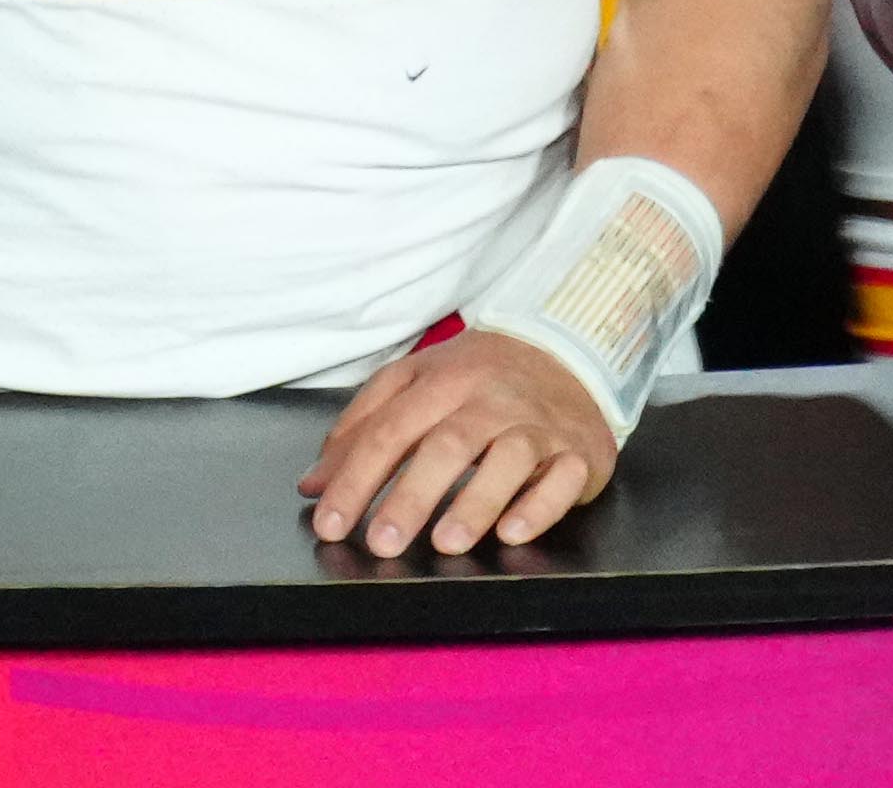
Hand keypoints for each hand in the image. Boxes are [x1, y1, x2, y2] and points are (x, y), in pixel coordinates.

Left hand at [301, 329, 618, 556]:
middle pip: (447, 445)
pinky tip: (513, 532)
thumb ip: (362, 428)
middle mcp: (490, 401)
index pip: (391, 430)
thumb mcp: (415, 382)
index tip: (330, 524)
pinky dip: (539, 507)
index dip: (356, 479)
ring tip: (445, 542)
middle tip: (382, 543)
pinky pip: (563, 478)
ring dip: (475, 503)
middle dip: (411, 497)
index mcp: (443, 381)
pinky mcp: (578, 452)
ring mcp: (537, 425)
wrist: (569, 349)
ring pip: (508, 460)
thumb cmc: (481, 376)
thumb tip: (313, 484)